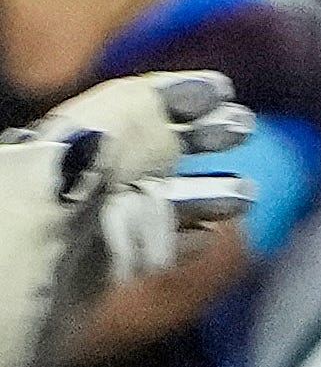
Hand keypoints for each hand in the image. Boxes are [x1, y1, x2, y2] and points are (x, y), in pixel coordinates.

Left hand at [0, 73, 251, 366]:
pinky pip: (140, 247)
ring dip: (197, 190)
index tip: (218, 88)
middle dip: (188, 133)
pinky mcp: (84, 278)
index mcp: (47, 163)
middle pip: (134, 150)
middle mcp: (63, 190)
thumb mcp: (30, 213)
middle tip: (240, 123)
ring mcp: (76, 235)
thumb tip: (130, 119)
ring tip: (244, 191)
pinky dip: (178, 238)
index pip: (113, 115)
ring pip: (145, 200)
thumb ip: (77, 165)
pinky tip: (209, 238)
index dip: (165, 97)